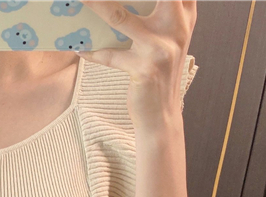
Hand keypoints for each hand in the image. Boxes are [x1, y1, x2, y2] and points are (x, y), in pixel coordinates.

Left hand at [78, 0, 196, 127]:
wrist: (162, 116)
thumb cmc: (157, 71)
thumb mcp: (165, 37)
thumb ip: (158, 11)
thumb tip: (113, 2)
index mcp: (185, 13)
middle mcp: (178, 26)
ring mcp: (162, 48)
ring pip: (119, 17)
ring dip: (94, 4)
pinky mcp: (144, 70)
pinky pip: (110, 56)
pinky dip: (92, 52)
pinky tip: (80, 47)